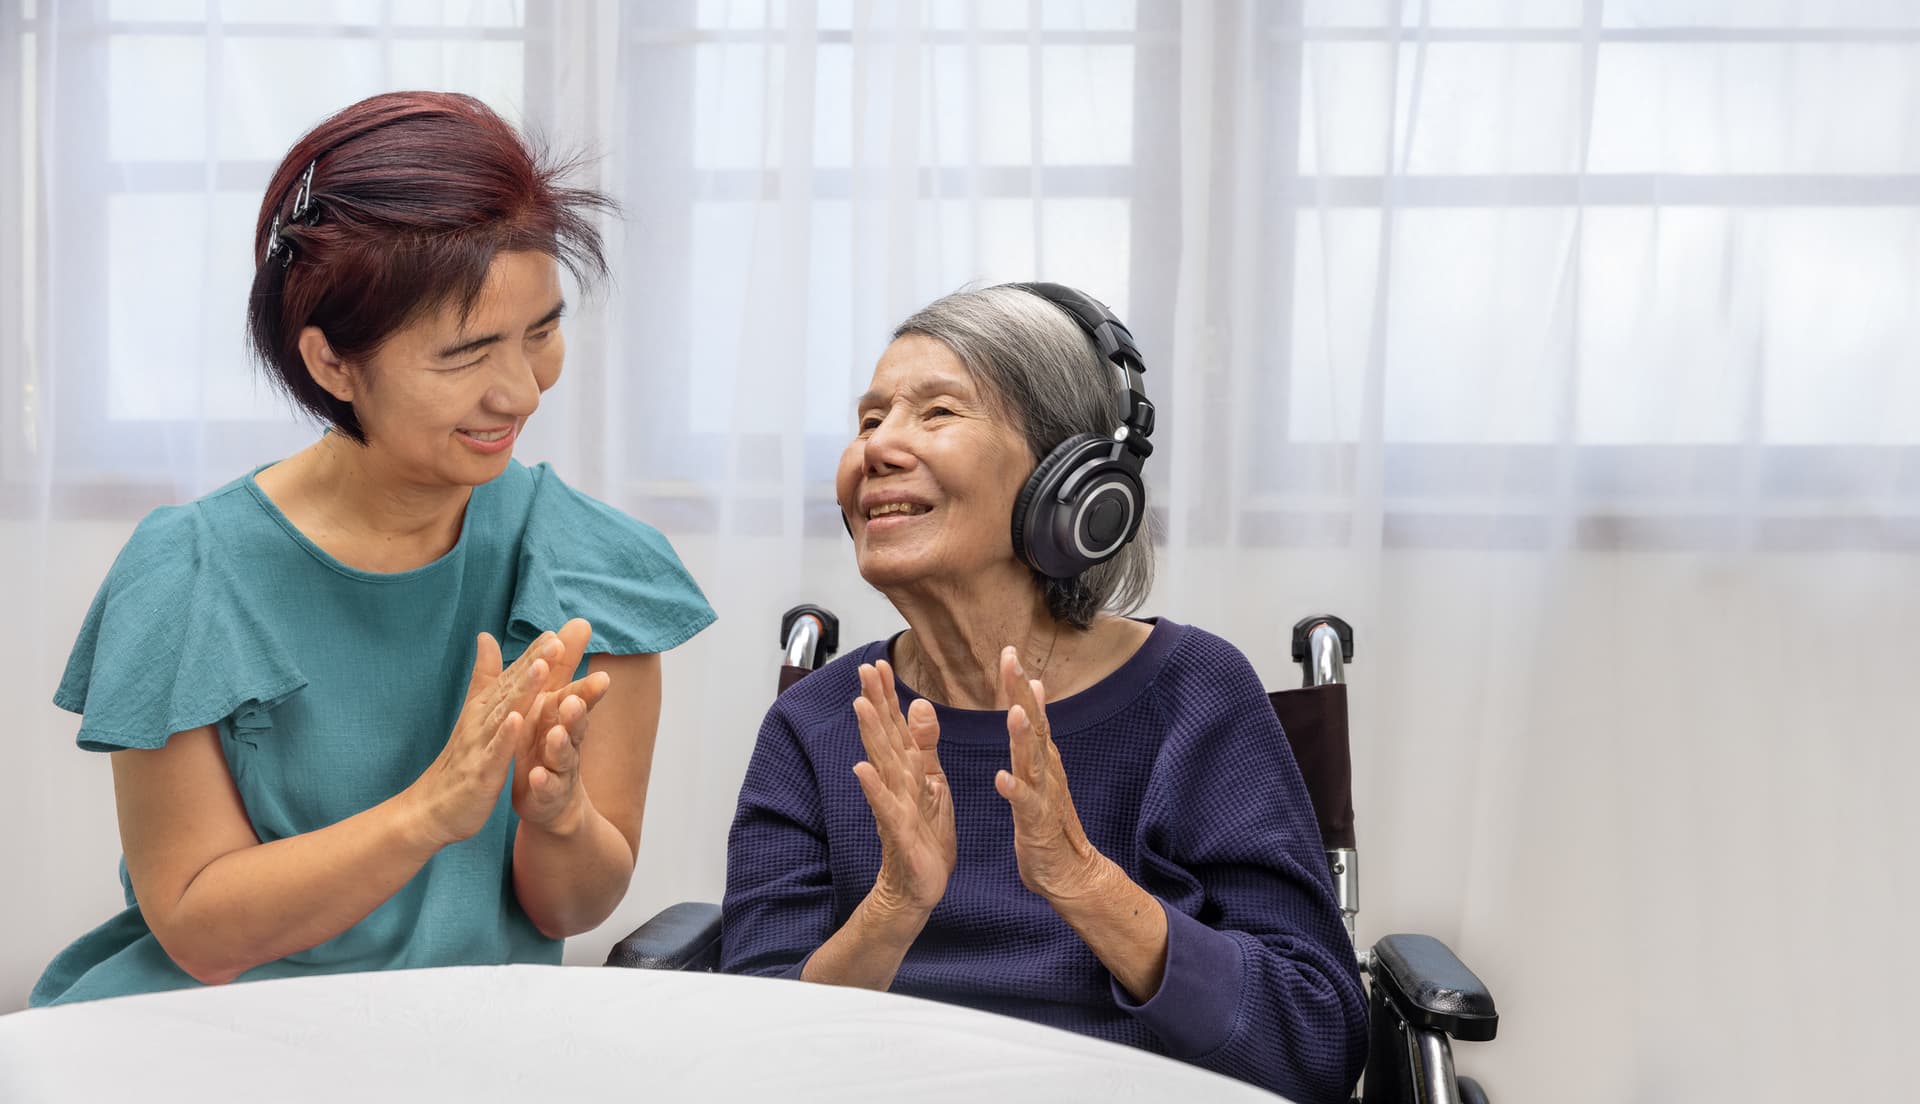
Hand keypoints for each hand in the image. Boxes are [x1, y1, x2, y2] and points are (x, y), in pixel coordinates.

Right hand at [407, 631, 558, 847]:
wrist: (431, 809)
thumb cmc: (460, 759)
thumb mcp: (474, 714)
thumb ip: (485, 676)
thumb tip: (486, 636)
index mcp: (485, 708)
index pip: (512, 677)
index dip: (533, 654)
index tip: (555, 632)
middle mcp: (482, 721)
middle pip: (511, 688)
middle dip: (534, 663)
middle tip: (555, 641)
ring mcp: (480, 745)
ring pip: (505, 714)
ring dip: (523, 690)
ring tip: (542, 667)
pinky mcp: (480, 772)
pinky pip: (495, 752)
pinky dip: (505, 735)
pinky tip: (518, 719)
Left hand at [511, 618, 613, 832]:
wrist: (551, 800)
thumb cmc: (547, 744)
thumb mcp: (550, 702)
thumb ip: (560, 667)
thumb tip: (577, 623)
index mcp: (562, 716)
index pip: (577, 694)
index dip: (583, 680)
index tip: (587, 677)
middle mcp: (567, 739)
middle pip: (577, 722)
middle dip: (579, 709)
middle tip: (576, 697)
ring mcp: (560, 768)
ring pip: (564, 755)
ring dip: (561, 743)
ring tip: (556, 733)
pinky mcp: (547, 794)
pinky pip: (546, 788)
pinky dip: (543, 782)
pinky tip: (537, 777)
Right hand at [851, 659, 955, 916]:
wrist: (918, 886)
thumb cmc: (924, 835)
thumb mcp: (932, 783)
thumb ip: (924, 744)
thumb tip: (919, 704)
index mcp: (907, 770)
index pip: (895, 725)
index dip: (887, 695)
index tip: (878, 662)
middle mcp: (895, 783)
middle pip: (884, 736)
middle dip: (875, 702)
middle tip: (865, 669)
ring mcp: (894, 806)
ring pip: (882, 765)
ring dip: (871, 735)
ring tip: (861, 705)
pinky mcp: (899, 832)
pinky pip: (885, 807)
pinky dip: (874, 788)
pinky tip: (861, 769)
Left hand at [995, 646, 1107, 902]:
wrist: (1068, 872)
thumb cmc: (1048, 821)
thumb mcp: (1041, 770)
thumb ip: (1035, 733)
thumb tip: (1035, 690)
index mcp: (1041, 757)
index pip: (1030, 712)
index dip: (1019, 683)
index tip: (1008, 651)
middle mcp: (1046, 770)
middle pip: (1034, 725)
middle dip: (1021, 693)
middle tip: (1012, 660)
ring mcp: (1044, 795)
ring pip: (1034, 760)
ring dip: (1024, 737)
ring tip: (1014, 712)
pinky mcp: (1037, 823)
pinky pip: (1025, 805)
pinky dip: (1015, 790)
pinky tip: (1002, 778)